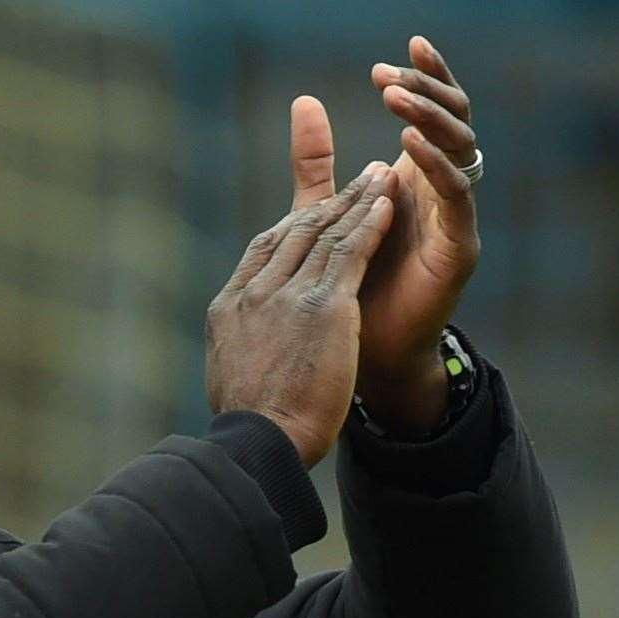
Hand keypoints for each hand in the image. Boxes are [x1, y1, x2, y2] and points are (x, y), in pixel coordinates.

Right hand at [207, 166, 396, 467]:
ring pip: (326, 235)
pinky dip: (370, 224)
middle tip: (360, 179)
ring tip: (381, 177)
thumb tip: (242, 355)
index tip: (316, 211)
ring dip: (357, 201)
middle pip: (295, 233)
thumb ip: (241, 350)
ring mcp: (287, 296)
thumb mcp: (231, 376)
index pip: (264, 251)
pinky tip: (389, 204)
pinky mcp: (324, 306)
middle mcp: (255, 293)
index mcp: (230, 308)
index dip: (293, 226)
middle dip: (331, 202)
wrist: (260, 439)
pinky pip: (350, 252)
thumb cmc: (249, 426)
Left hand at [289, 36, 479, 432]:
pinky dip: (436, 168)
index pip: (432, 112)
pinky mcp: (459, 248)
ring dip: (430, 120)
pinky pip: (457, 197)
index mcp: (416, 178)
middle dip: (426, 91)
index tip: (385, 61)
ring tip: (396, 98)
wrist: (363, 358)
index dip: (420, 81)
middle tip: (391, 75)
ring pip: (461, 150)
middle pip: (454, 120)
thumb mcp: (325, 213)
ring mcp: (455, 218)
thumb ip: (317, 162)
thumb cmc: (348, 288)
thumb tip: (303, 100)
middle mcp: (441, 191)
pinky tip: (406, 150)